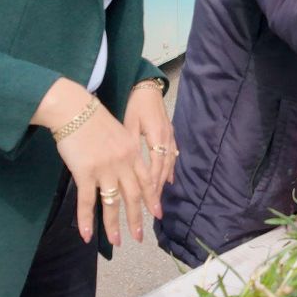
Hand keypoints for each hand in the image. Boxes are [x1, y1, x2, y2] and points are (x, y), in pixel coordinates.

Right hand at [33, 80, 152, 246]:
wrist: (74, 110)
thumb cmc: (94, 118)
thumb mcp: (119, 132)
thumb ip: (126, 150)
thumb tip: (128, 165)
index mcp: (132, 152)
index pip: (146, 180)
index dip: (152, 198)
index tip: (157, 214)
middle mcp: (122, 163)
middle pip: (133, 196)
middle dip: (136, 218)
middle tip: (139, 237)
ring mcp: (104, 169)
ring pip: (112, 203)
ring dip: (114, 225)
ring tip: (117, 242)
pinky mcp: (84, 173)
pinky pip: (86, 202)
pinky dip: (86, 220)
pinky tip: (86, 235)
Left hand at [123, 83, 175, 219]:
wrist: (148, 88)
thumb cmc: (136, 104)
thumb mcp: (129, 122)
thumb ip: (129, 143)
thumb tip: (125, 165)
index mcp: (156, 135)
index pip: (155, 164)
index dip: (151, 182)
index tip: (146, 199)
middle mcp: (166, 139)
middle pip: (163, 168)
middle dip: (158, 189)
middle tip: (153, 209)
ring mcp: (170, 138)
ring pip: (168, 164)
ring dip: (163, 182)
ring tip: (158, 199)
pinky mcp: (170, 137)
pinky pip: (171, 157)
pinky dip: (169, 170)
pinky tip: (168, 181)